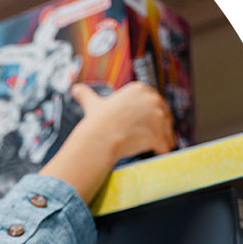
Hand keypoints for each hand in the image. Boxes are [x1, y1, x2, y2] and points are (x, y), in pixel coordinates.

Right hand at [41, 83, 175, 204]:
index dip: (147, 115)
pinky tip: (154, 154)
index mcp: (139, 89)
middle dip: (156, 127)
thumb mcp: (92, 104)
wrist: (100, 138)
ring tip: (148, 147)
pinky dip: (162, 151)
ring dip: (160, 140)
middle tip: (142, 137)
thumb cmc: (97, 122)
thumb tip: (75, 89)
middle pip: (162, 115)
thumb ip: (86, 95)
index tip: (138, 124)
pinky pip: (166, 145)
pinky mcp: (160, 134)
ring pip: (166, 131)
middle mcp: (152, 99)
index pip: (152, 102)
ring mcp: (158, 117)